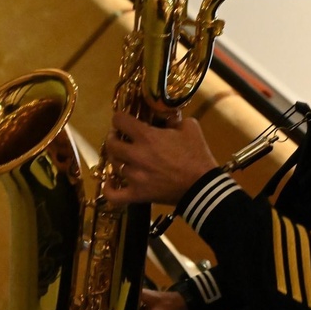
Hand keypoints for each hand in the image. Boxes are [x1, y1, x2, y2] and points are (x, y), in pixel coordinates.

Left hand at [102, 110, 218, 205]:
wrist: (202, 186)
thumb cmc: (197, 156)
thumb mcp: (191, 128)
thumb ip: (175, 118)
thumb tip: (167, 115)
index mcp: (146, 136)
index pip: (120, 121)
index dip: (119, 118)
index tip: (124, 120)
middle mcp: (135, 155)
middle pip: (111, 144)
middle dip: (113, 137)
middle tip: (119, 137)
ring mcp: (134, 176)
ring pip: (113, 165)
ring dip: (117, 158)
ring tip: (122, 156)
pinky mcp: (137, 194)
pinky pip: (113, 195)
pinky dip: (107, 188)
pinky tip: (110, 182)